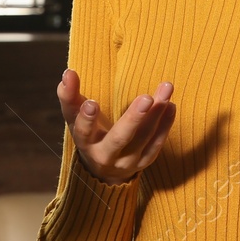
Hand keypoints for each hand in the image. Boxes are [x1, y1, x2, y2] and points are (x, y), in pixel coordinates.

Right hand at [56, 69, 174, 184]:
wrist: (103, 168)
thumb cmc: (88, 132)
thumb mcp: (74, 117)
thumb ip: (69, 94)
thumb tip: (68, 72)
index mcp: (85, 142)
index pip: (83, 131)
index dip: (86, 119)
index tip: (91, 103)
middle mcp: (105, 155)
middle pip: (119, 139)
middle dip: (133, 119)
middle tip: (146, 98)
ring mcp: (126, 161)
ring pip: (143, 139)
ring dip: (156, 114)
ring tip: (166, 89)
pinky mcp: (144, 162)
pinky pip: (156, 144)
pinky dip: (165, 125)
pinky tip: (171, 105)